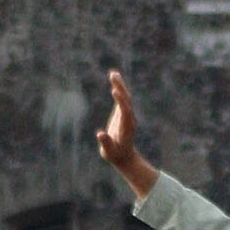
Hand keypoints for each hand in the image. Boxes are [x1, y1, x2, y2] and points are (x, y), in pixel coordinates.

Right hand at [96, 71, 156, 196]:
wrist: (124, 157)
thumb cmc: (115, 155)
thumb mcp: (109, 152)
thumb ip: (106, 143)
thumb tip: (100, 134)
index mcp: (126, 127)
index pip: (125, 112)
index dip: (120, 101)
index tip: (114, 91)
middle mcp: (129, 119)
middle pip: (126, 101)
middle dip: (120, 89)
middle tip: (114, 76)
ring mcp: (127, 115)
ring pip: (125, 97)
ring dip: (119, 85)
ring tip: (113, 73)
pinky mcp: (122, 112)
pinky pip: (121, 98)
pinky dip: (118, 87)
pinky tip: (114, 76)